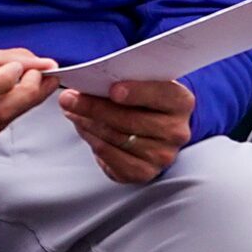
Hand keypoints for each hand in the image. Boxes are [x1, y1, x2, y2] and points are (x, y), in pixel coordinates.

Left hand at [59, 75, 196, 183]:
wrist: (157, 131)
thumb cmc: (146, 102)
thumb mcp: (145, 85)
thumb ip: (128, 80)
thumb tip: (92, 81)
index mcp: (181, 103)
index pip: (160, 95)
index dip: (137, 92)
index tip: (113, 89)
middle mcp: (176, 131)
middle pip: (131, 120)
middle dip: (95, 108)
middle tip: (69, 98)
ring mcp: (162, 155)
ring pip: (117, 138)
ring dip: (88, 123)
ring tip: (71, 110)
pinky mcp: (144, 172)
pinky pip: (111, 157)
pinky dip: (93, 141)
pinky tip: (83, 128)